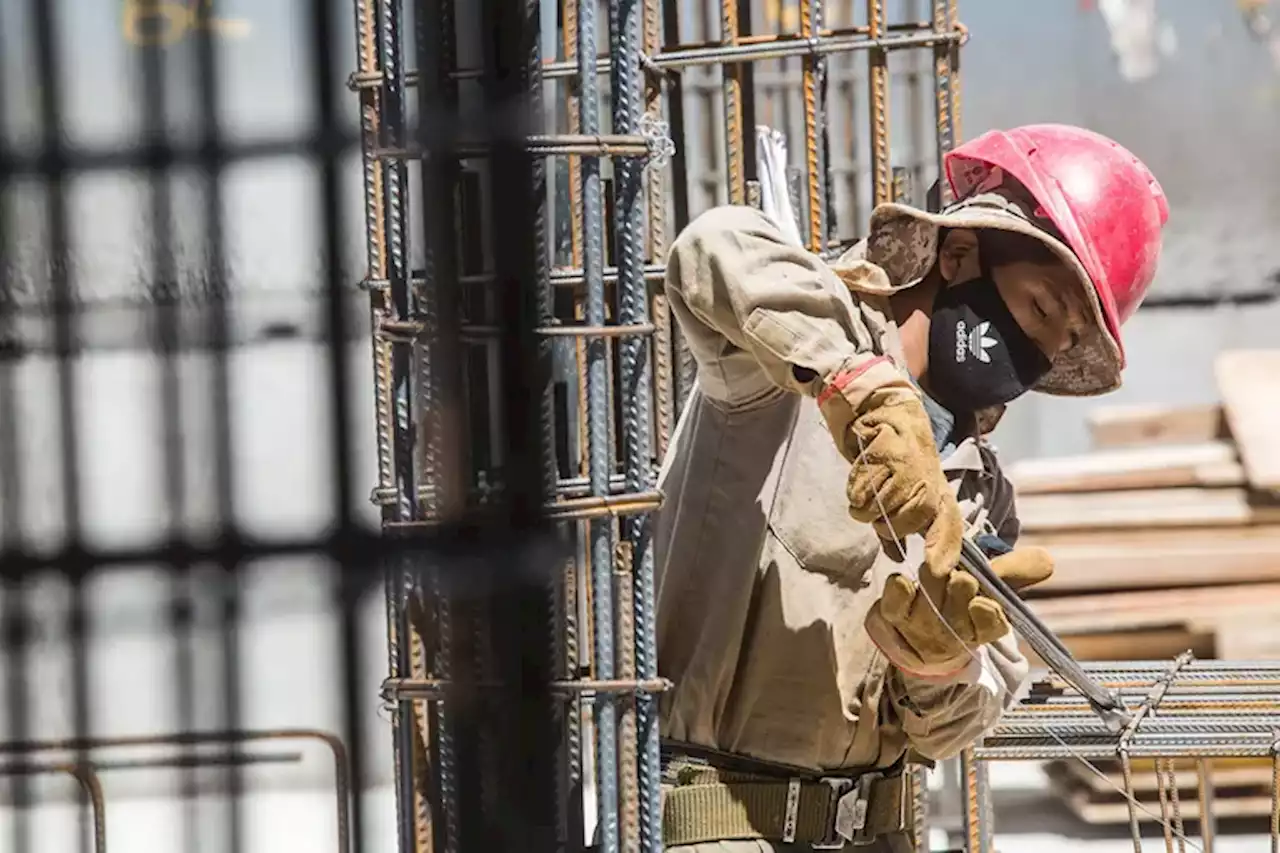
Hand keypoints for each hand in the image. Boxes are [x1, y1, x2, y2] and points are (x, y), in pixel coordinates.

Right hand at [843, 385, 963, 576]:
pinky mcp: (886, 457)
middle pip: (900, 524)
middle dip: (883, 525)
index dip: (942, 550)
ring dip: (864, 507)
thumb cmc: (899, 461)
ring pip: (878, 509)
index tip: (935, 571)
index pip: (948, 527)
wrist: (889, 414)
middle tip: (876, 511)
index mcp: (939, 495)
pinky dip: (855, 490)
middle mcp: (928, 484)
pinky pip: (861, 491)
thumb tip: (896, 557)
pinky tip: (861, 476)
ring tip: (866, 493)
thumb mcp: (907, 494)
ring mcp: (908, 470)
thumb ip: (900, 527)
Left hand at [865, 547, 1055, 678]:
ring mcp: (921, 629)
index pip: (991, 621)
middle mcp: (953, 635)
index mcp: (983, 628)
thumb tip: (1048, 560)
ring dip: (931, 578)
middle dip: (958, 580)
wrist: (916, 637)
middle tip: (954, 575)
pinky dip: (900, 586)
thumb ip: (1017, 570)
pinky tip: (904, 581)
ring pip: (929, 594)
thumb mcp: (992, 586)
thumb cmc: (959, 604)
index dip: (985, 609)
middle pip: (959, 598)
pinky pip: (896, 597)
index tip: (980, 599)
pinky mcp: (892, 620)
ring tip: (932, 573)